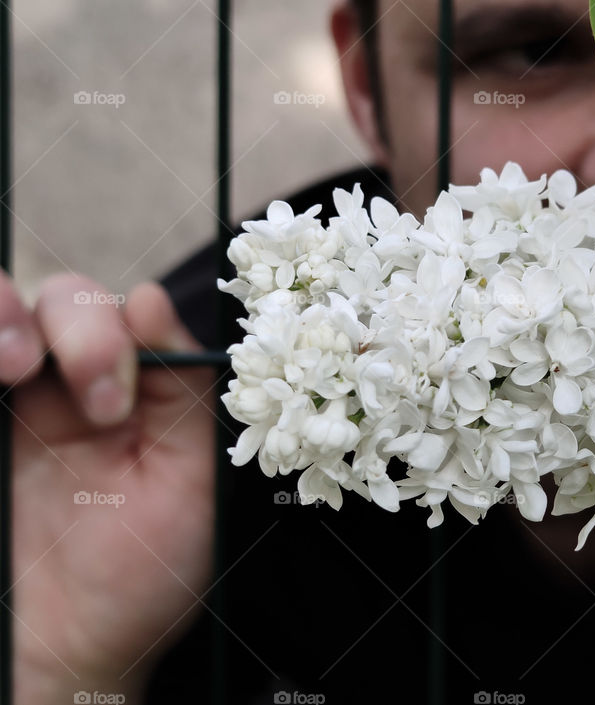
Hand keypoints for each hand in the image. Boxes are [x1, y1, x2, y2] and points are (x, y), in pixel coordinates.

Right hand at [1, 273, 216, 703]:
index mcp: (133, 396)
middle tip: (98, 405)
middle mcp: (68, 388)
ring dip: (7, 314)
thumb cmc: (139, 576)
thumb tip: (151, 300)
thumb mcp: (191, 483)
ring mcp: (10, 404)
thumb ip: (184, 395)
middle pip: (64, 302)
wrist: (65, 652)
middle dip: (82, 332)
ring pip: (3, 308)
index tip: (127, 391)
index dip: (130, 329)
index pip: (127, 315)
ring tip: (18, 364)